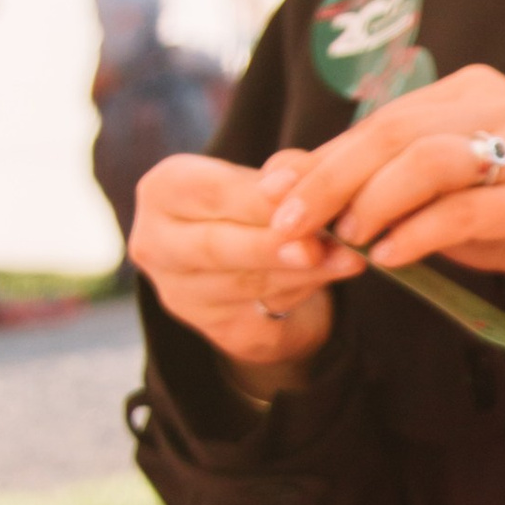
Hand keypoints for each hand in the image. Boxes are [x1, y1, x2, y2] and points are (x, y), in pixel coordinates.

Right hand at [129, 149, 336, 372]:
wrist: (259, 264)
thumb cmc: (257, 207)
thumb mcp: (267, 178)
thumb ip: (283, 174)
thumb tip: (294, 184)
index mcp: (162, 192)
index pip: (208, 194)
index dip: (256, 198)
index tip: (300, 195)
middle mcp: (157, 246)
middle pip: (215, 248)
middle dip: (270, 246)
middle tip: (316, 245)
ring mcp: (183, 295)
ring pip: (246, 284)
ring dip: (301, 273)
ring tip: (346, 259)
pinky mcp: (219, 331)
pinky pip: (265, 316)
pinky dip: (304, 293)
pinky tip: (332, 278)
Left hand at [264, 65, 504, 306]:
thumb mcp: (433, 198)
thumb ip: (366, 181)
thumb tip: (281, 174)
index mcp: (472, 92)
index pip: (382, 118)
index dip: (324, 158)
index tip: (276, 196)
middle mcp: (503, 107)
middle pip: (395, 132)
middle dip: (332, 179)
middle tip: (290, 223)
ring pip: (429, 161)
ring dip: (374, 203)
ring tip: (350, 241)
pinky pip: (467, 210)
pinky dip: (418, 232)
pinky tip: (391, 256)